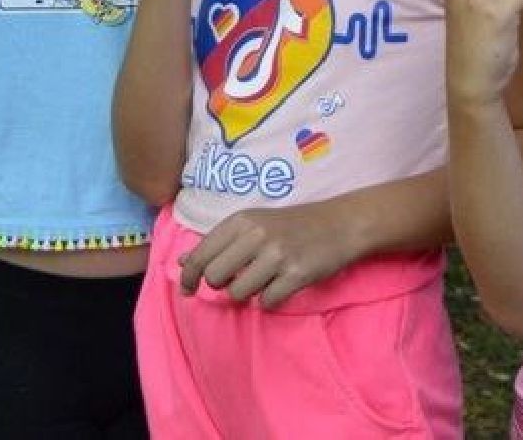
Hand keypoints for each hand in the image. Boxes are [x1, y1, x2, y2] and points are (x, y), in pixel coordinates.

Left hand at [179, 203, 356, 307]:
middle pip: (214, 277)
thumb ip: (219, 242)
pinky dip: (271, 300)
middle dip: (222, 285)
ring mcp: (277, 254)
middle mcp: (257, 234)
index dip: (189, 278)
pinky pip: (266, 302)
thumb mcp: (254, 223)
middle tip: (239, 279)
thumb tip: (181, 262)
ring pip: (238, 293)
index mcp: (242, 220)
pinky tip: (282, 285)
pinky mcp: (296, 274)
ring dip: (248, 294)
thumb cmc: (294, 224)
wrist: (342, 224)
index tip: (188, 290)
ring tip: (265, 280)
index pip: (199, 256)